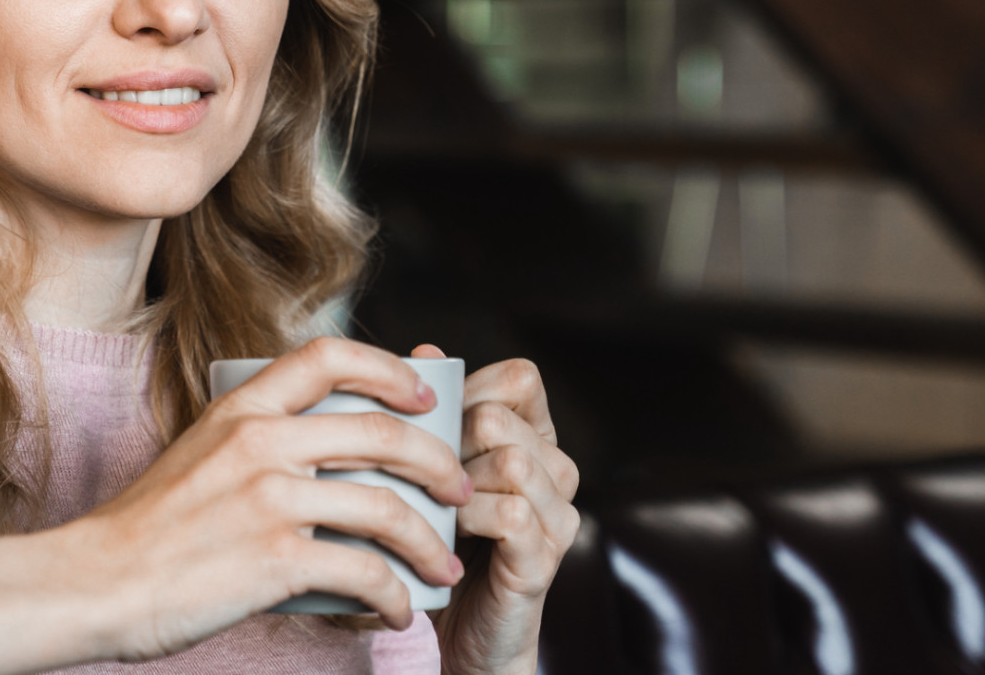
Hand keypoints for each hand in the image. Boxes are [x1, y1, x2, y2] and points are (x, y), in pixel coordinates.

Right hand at [65, 336, 470, 661]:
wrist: (95, 581)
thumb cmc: (147, 529)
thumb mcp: (199, 453)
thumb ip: (257, 440)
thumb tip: (327, 454)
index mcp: (242, 407)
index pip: (330, 356)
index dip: (390, 370)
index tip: (422, 396)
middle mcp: (261, 441)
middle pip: (382, 432)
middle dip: (438, 463)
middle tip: (458, 489)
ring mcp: (271, 498)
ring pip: (387, 508)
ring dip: (430, 542)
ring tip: (445, 565)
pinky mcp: (276, 558)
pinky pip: (364, 571)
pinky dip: (394, 594)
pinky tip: (399, 608)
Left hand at [412, 345, 579, 674]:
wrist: (464, 634)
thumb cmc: (446, 545)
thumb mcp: (435, 473)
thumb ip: (436, 414)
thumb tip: (425, 351)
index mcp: (538, 440)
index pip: (521, 378)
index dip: (471, 390)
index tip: (434, 425)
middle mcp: (560, 471)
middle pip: (504, 417)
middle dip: (450, 443)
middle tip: (424, 478)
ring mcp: (559, 515)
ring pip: (511, 460)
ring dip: (457, 483)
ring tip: (435, 509)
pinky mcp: (544, 557)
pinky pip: (512, 512)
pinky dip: (468, 519)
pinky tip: (445, 536)